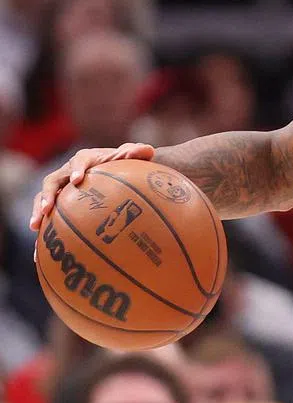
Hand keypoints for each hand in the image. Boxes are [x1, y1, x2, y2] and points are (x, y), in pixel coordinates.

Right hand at [29, 142, 153, 230]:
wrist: (117, 172)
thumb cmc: (125, 164)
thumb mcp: (133, 157)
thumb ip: (138, 152)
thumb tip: (147, 150)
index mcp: (86, 159)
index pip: (79, 161)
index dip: (77, 169)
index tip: (77, 180)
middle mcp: (68, 172)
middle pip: (51, 181)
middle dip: (47, 194)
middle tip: (47, 208)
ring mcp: (61, 188)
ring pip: (43, 197)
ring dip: (37, 211)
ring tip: (35, 226)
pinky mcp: (59, 203)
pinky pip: (47, 217)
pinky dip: (42, 232)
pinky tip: (38, 252)